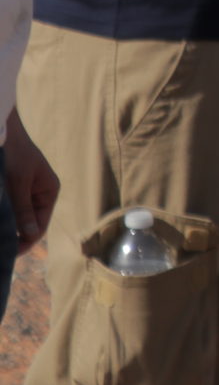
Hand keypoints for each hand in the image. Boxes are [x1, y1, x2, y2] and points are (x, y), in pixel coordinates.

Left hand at [4, 111, 57, 252]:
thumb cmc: (15, 154)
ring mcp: (25, 191)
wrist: (3, 131)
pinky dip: (3, 216)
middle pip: (28, 223)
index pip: (39, 225)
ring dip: (7, 225)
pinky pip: (9, 208)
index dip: (25, 241)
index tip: (8, 252)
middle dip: (14, 235)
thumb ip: (24, 209)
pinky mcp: (12, 188)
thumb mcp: (18, 184)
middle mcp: (38, 194)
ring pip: (16, 216)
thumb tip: (31, 236)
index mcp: (48, 192)